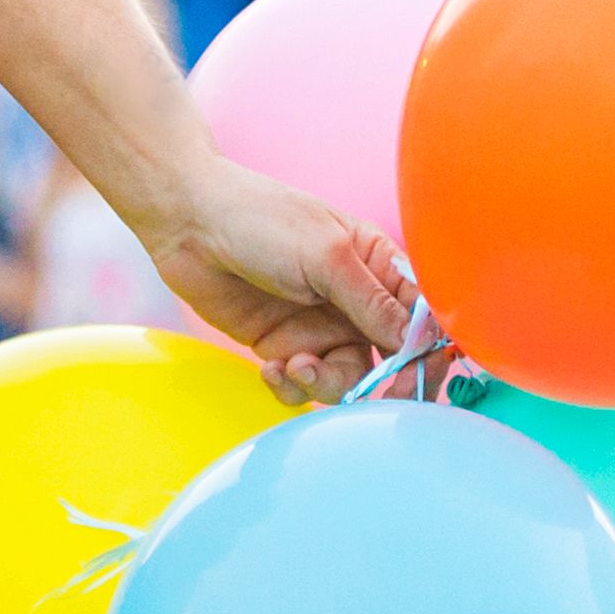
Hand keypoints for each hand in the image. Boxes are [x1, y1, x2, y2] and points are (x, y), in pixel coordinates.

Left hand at [140, 162, 414, 403]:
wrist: (185, 221)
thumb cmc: (258, 219)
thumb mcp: (325, 255)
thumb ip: (372, 300)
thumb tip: (419, 341)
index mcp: (375, 265)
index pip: (421, 315)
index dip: (429, 348)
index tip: (425, 374)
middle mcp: (353, 300)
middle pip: (393, 357)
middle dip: (387, 381)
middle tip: (376, 394)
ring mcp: (318, 325)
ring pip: (348, 378)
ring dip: (327, 384)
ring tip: (296, 367)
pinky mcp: (282, 345)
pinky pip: (303, 385)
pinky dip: (292, 386)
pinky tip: (271, 369)